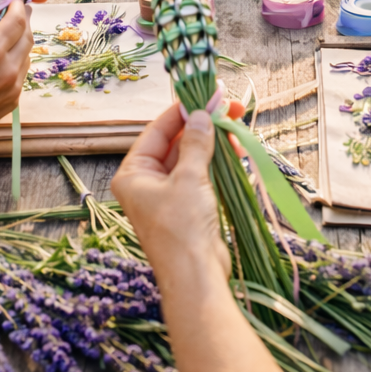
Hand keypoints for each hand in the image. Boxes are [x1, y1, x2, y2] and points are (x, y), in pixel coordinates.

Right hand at [0, 0, 32, 152]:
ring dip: (20, 42)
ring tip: (5, 36)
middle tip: (15, 13)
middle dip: (23, 21)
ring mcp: (14, 87)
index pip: (17, 21)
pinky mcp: (14, 100)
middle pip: (28, 36)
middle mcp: (9, 70)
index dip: (19, 6)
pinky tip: (1, 60)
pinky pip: (21, 73)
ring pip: (26, 55)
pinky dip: (16, 61)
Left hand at [112, 103, 230, 285]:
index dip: (183, 110)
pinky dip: (217, 161)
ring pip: (192, 157)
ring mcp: (168, 195)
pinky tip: (235, 148)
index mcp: (133, 174)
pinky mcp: (188, 206)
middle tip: (230, 106)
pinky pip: (202, 174)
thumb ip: (195, 143)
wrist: (196, 278)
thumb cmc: (182, 229)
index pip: (158, 130)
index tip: (207, 93)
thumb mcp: (188, 179)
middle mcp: (147, 182)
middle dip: (203, 124)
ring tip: (237, 124)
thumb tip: (200, 114)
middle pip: (176, 142)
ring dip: (213, 141)